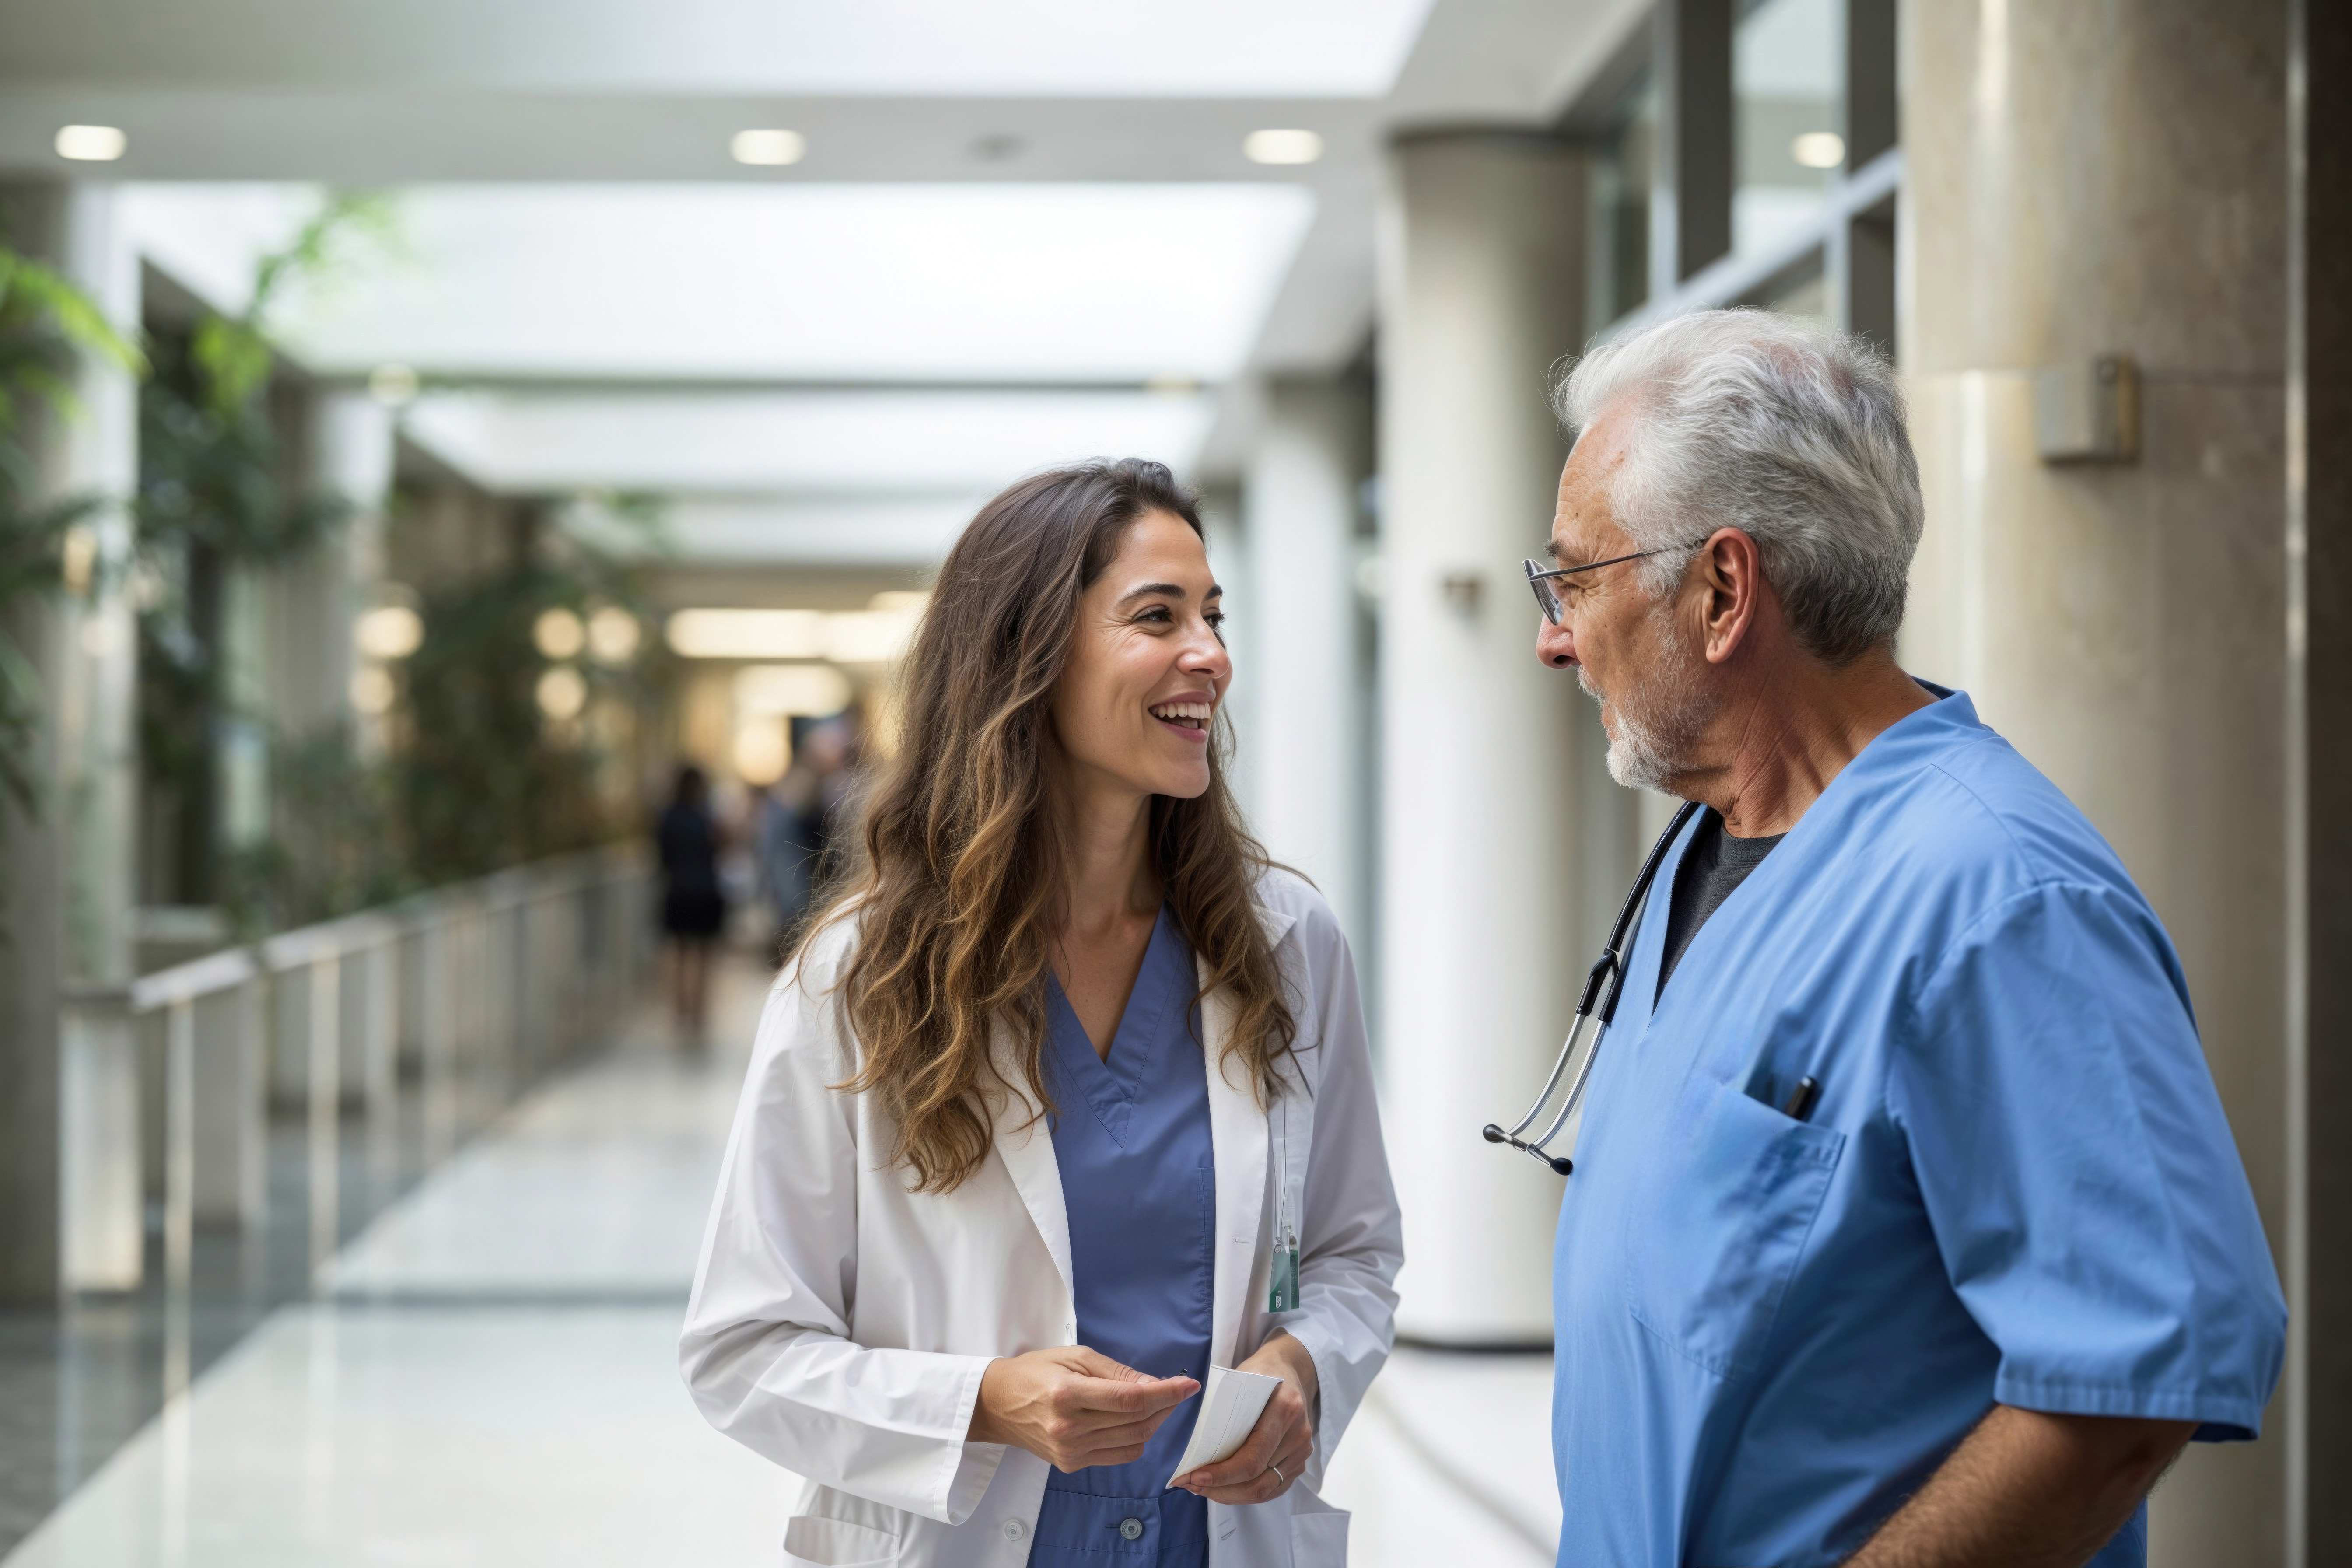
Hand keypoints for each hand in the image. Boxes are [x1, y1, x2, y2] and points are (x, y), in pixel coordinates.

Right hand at [968, 1346, 1198, 1472]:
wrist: (997, 1404)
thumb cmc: (1035, 1372)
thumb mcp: (1075, 1357)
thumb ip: (1116, 1373)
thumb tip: (1155, 1385)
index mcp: (1067, 1395)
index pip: (1130, 1400)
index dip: (1166, 1393)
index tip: (1189, 1385)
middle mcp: (1068, 1428)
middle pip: (1136, 1422)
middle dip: (1164, 1405)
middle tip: (1174, 1389)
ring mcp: (1070, 1451)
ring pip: (1133, 1441)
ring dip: (1154, 1422)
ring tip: (1156, 1403)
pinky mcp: (1071, 1465)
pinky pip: (1120, 1455)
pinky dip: (1135, 1439)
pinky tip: (1133, 1422)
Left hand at [1172, 1331, 1318, 1503]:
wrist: (1290, 1369)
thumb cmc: (1261, 1372)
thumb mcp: (1240, 1379)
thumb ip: (1222, 1406)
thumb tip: (1189, 1440)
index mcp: (1284, 1410)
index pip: (1252, 1458)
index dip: (1222, 1475)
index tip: (1194, 1476)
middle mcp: (1298, 1435)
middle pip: (1258, 1481)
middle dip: (1221, 1490)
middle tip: (1191, 1485)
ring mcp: (1302, 1451)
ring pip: (1264, 1490)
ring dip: (1230, 1495)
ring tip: (1201, 1488)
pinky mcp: (1299, 1462)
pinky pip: (1271, 1488)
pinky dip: (1245, 1492)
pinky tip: (1223, 1488)